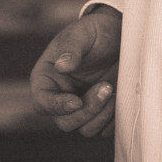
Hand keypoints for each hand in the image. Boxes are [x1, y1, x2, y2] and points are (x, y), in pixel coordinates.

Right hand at [29, 6, 120, 137]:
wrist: (120, 34)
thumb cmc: (95, 31)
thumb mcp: (81, 33)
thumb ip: (71, 49)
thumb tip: (61, 67)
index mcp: (46, 79)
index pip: (42, 102)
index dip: (57, 106)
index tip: (76, 101)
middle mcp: (61, 96)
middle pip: (65, 122)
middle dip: (87, 109)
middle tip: (106, 86)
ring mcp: (81, 107)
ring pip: (86, 129)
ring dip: (102, 114)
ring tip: (113, 88)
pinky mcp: (100, 113)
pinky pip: (104, 130)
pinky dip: (113, 120)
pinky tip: (120, 96)